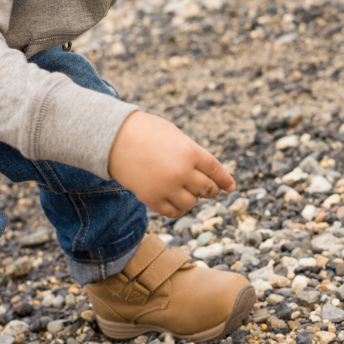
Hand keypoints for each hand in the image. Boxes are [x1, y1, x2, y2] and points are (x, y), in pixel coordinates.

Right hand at [108, 111, 234, 217]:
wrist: (113, 138)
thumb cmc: (146, 132)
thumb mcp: (176, 136)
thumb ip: (192, 154)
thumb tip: (206, 173)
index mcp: (191, 152)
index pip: (216, 171)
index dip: (224, 180)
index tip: (230, 187)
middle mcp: (182, 172)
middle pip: (207, 189)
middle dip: (210, 190)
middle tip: (208, 189)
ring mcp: (167, 187)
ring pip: (191, 203)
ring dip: (192, 199)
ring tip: (186, 192)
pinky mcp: (152, 198)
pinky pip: (173, 212)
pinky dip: (178, 209)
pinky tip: (176, 203)